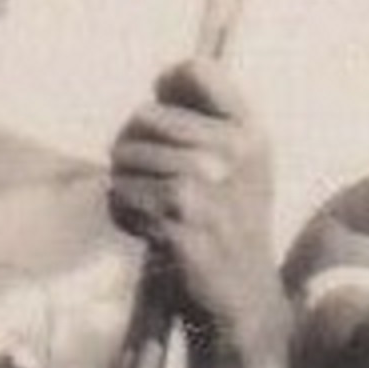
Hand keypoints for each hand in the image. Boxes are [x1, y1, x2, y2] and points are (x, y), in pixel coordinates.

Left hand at [109, 58, 284, 362]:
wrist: (241, 297)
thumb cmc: (227, 224)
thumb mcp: (239, 165)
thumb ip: (207, 118)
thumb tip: (163, 76)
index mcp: (249, 132)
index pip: (195, 71)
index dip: (167, 85)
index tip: (164, 113)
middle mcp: (232, 151)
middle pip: (142, 116)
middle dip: (133, 148)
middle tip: (152, 181)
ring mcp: (206, 184)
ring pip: (124, 158)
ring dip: (126, 186)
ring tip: (156, 211)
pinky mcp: (179, 218)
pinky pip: (120, 196)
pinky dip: (123, 214)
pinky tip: (151, 231)